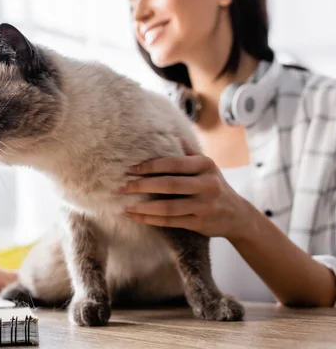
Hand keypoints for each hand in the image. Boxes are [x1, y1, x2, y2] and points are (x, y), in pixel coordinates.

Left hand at [121, 139, 256, 239]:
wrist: (237, 215)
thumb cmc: (214, 186)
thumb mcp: (207, 167)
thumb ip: (189, 152)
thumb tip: (171, 135)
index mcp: (205, 165)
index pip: (173, 163)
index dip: (150, 166)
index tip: (130, 169)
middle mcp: (207, 184)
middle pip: (169, 184)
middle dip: (142, 185)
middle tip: (121, 187)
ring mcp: (204, 205)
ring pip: (169, 207)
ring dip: (144, 207)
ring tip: (125, 206)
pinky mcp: (200, 223)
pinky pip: (171, 221)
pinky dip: (151, 220)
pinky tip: (136, 217)